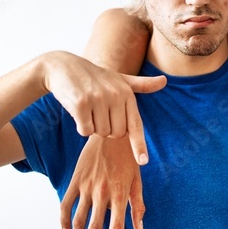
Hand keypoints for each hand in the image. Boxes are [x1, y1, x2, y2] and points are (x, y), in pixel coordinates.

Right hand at [39, 51, 165, 163]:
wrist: (63, 67)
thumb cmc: (95, 76)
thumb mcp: (120, 78)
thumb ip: (141, 85)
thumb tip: (165, 81)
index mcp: (127, 93)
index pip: (136, 124)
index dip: (139, 145)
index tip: (143, 161)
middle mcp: (115, 95)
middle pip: (116, 134)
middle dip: (107, 129)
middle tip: (99, 112)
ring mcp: (98, 99)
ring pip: (100, 133)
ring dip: (93, 127)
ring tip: (88, 108)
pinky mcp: (81, 104)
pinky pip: (85, 131)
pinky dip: (81, 126)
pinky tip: (78, 111)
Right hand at [60, 135, 143, 228]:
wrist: (110, 133)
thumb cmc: (128, 159)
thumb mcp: (137, 181)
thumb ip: (138, 206)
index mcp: (120, 195)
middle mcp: (103, 193)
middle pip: (95, 228)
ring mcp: (87, 187)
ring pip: (79, 220)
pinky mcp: (75, 181)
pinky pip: (66, 204)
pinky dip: (64, 220)